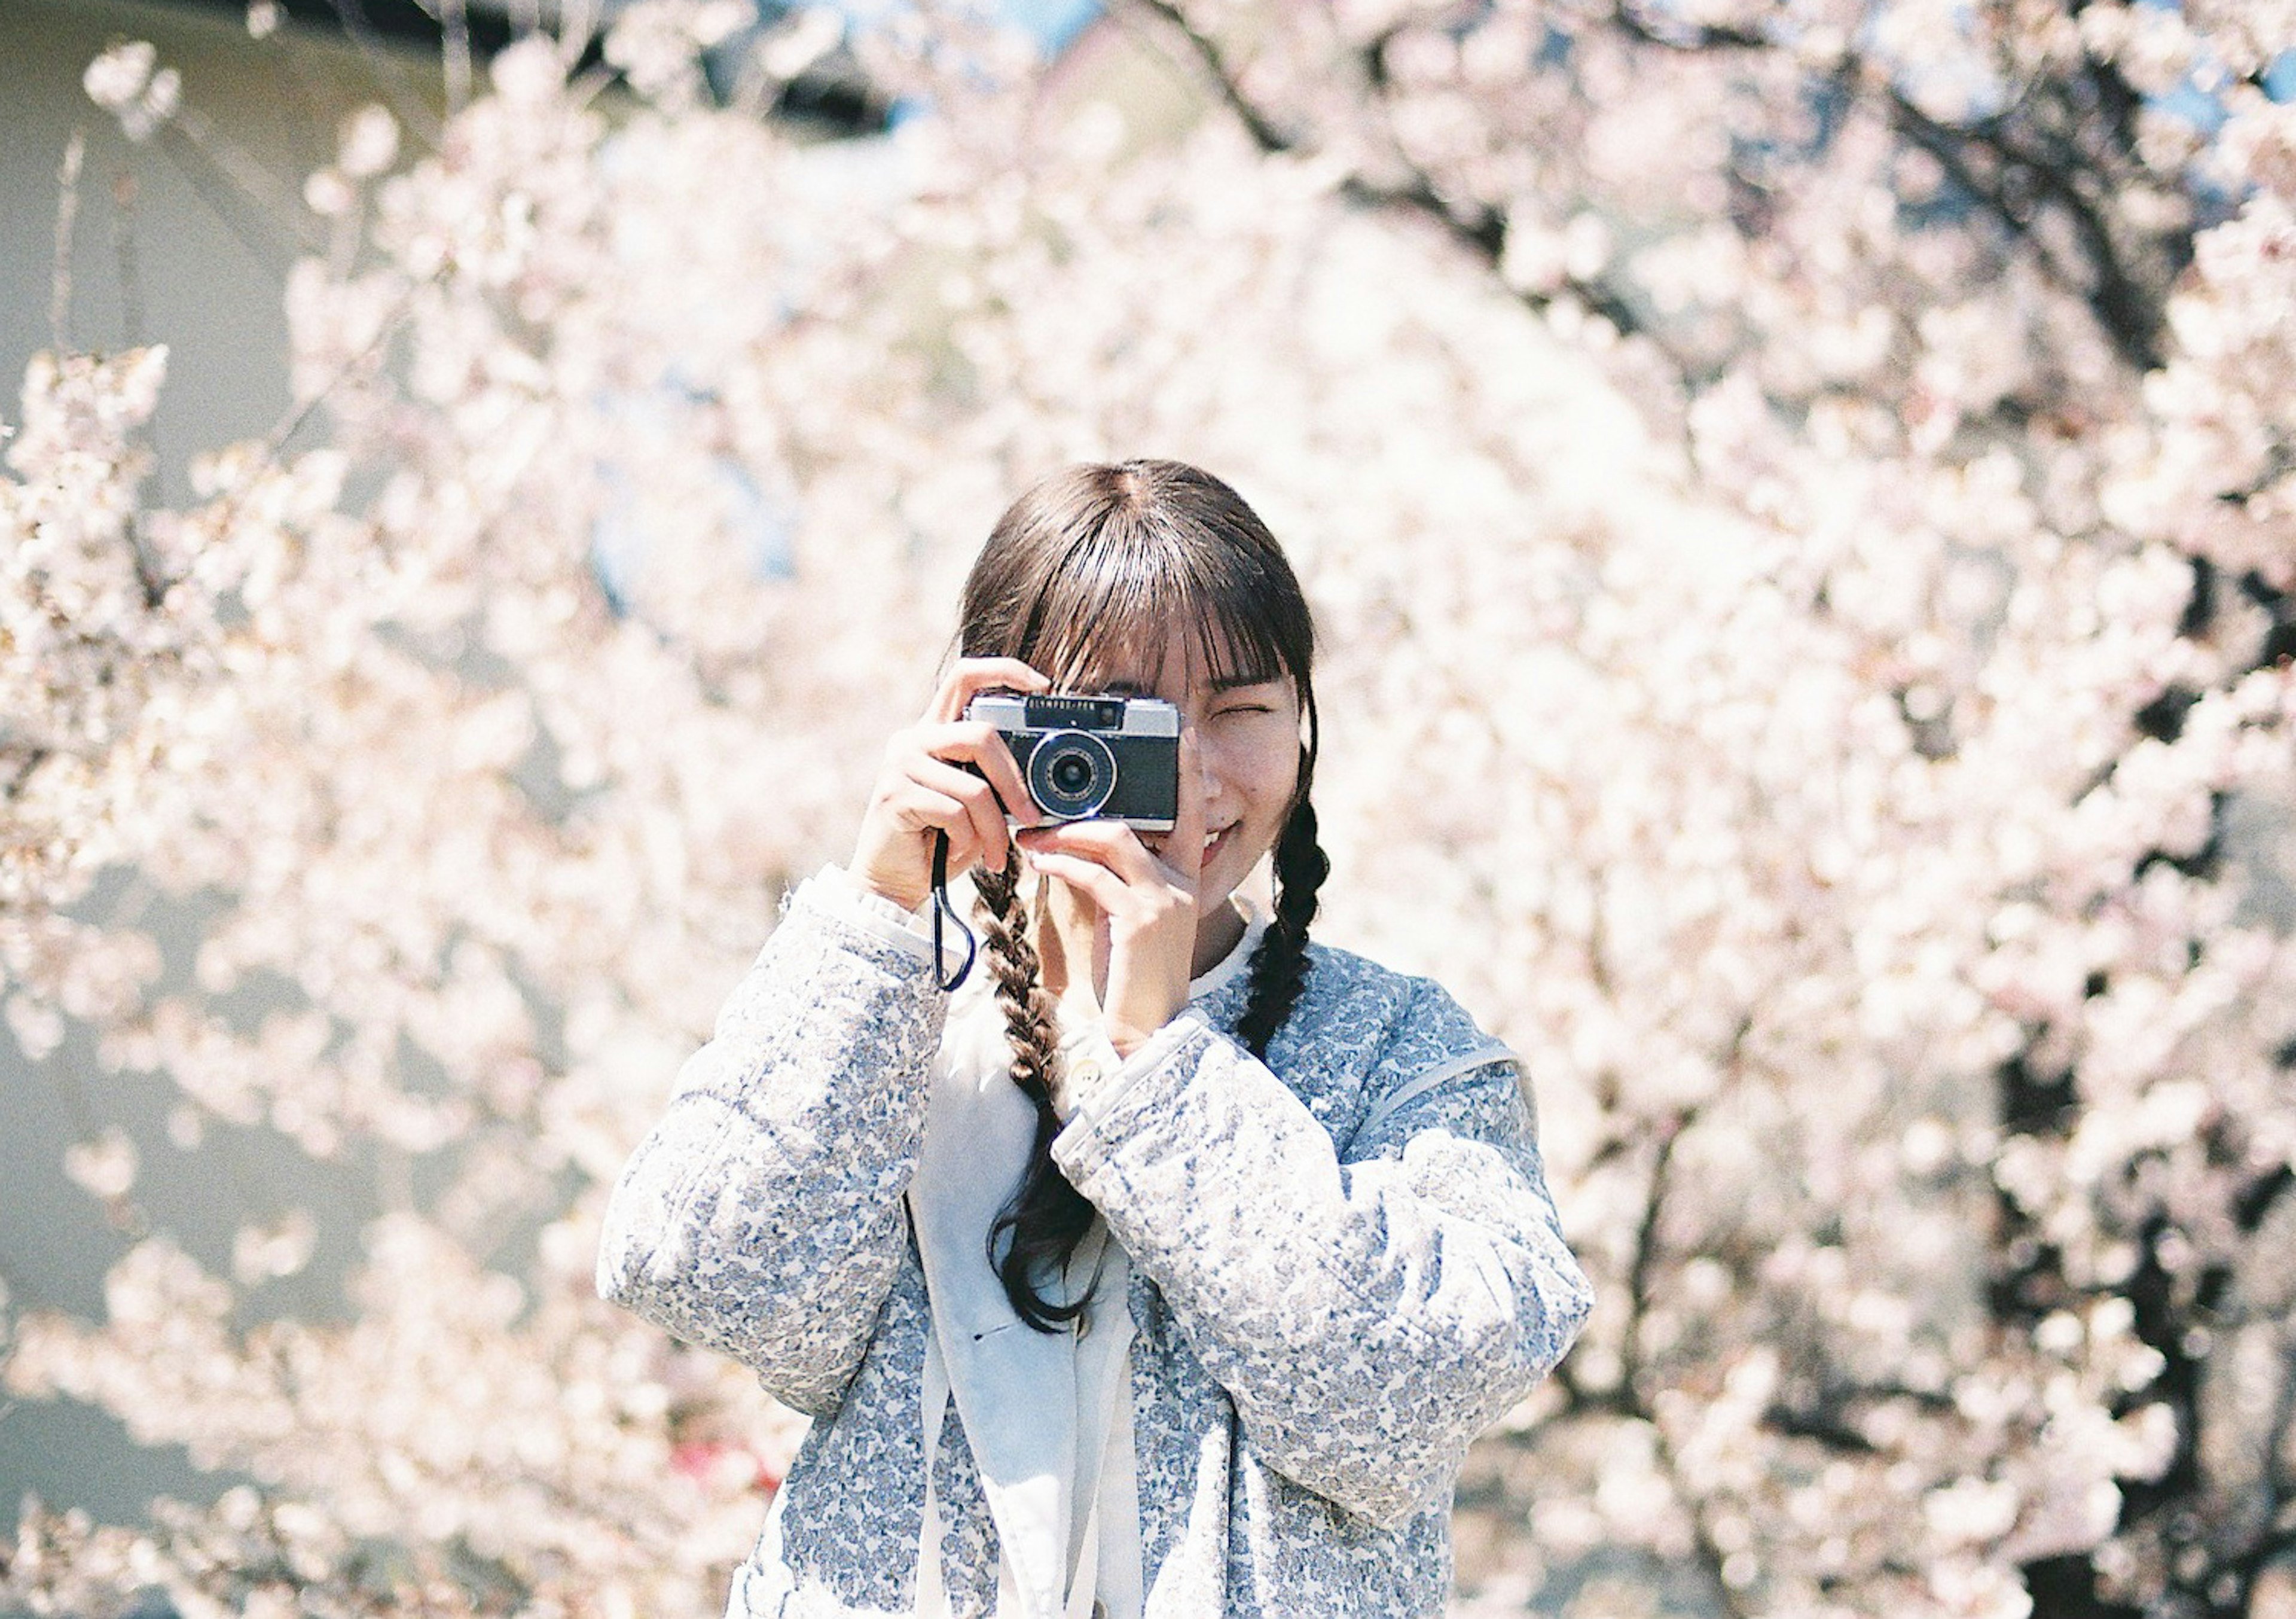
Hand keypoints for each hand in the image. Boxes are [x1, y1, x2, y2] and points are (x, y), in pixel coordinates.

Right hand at [849, 658, 1047, 911]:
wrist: (893, 882)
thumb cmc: (941, 843)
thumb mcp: (975, 804)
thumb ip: (994, 778)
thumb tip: (1043, 773)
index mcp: (934, 731)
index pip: (966, 676)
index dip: (1005, 671)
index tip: (1042, 685)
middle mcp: (913, 739)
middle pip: (981, 735)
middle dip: (1014, 783)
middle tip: (1030, 817)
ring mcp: (901, 765)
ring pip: (974, 787)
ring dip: (994, 828)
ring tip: (996, 854)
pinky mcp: (895, 795)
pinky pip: (955, 814)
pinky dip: (969, 840)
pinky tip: (961, 852)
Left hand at [1016, 731, 1207, 1057]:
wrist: (1147, 1034)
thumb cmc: (1132, 977)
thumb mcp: (1127, 920)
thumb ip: (1115, 880)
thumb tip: (1075, 848)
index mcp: (1185, 880)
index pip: (1192, 814)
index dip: (1188, 771)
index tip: (1179, 734)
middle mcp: (1184, 883)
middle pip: (1153, 816)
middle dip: (1107, 797)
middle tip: (1057, 793)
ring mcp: (1166, 900)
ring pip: (1118, 838)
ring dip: (1067, 833)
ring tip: (1032, 836)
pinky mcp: (1142, 919)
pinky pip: (1095, 875)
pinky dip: (1062, 863)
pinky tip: (1037, 863)